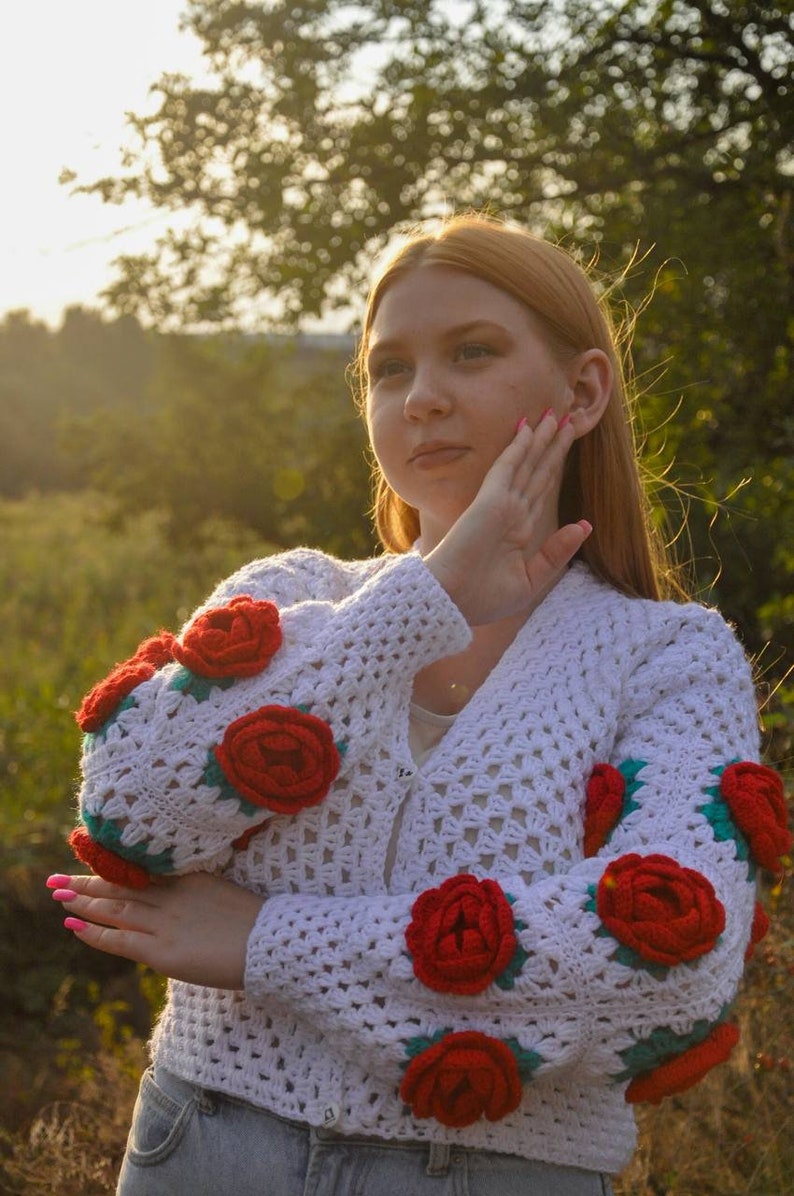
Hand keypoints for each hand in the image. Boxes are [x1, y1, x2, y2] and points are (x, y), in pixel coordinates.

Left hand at [47, 871, 263, 989]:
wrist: (272, 943)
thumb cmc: (258, 924)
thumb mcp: (226, 894)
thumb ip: (200, 893)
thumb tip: (184, 900)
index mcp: (189, 878)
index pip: (141, 870)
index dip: (112, 867)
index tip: (91, 860)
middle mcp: (172, 896)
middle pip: (120, 885)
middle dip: (86, 882)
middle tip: (57, 879)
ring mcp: (164, 923)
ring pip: (113, 909)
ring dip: (82, 902)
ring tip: (58, 895)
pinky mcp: (162, 952)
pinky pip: (118, 940)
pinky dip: (94, 933)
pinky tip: (73, 925)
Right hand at [424, 410, 590, 624]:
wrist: (452, 602)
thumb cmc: (483, 599)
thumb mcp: (530, 580)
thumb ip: (557, 552)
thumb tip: (585, 525)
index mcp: (519, 531)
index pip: (541, 490)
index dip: (554, 465)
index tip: (566, 444)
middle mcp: (511, 512)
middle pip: (538, 471)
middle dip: (553, 445)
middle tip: (567, 416)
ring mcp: (501, 504)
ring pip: (526, 463)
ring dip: (541, 438)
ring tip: (556, 414)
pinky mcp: (491, 501)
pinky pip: (508, 467)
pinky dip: (519, 446)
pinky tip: (529, 427)